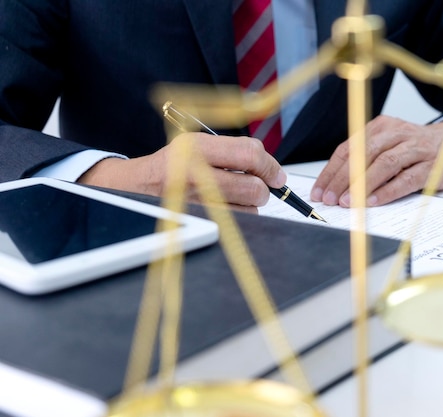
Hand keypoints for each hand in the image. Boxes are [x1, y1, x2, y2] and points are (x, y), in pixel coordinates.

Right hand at [78, 133, 286, 208]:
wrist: (133, 187)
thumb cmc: (172, 166)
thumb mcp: (197, 145)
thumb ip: (235, 151)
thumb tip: (272, 170)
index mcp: (197, 147)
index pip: (250, 154)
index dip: (270, 166)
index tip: (276, 174)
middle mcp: (195, 174)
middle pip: (254, 187)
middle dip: (263, 188)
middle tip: (259, 186)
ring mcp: (196, 202)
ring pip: (249, 209)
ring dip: (250, 204)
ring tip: (233, 196)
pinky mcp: (197, 222)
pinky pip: (236, 223)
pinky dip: (239, 217)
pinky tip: (225, 209)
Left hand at [310, 115, 442, 206]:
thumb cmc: (415, 148)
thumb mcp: (388, 144)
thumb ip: (365, 158)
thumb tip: (335, 185)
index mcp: (381, 126)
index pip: (349, 148)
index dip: (331, 171)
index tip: (319, 191)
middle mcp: (398, 133)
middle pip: (364, 154)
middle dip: (343, 178)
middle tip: (330, 198)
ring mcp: (417, 148)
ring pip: (385, 164)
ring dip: (363, 184)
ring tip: (348, 202)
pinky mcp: (432, 166)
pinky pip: (407, 178)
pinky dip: (388, 190)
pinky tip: (374, 202)